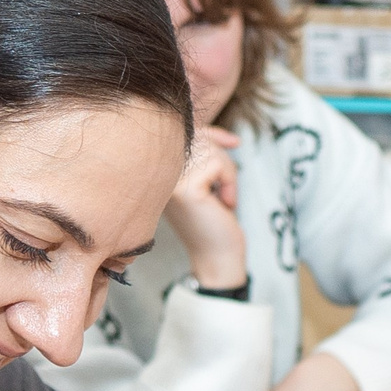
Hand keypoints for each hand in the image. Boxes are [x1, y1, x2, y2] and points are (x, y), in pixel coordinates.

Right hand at [164, 127, 246, 289]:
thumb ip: (207, 156)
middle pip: (198, 138)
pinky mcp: (185, 190)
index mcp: (159, 172)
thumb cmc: (215, 221)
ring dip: (229, 173)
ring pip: (210, 150)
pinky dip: (230, 181)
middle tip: (226, 188)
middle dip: (222, 158)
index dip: (210, 134)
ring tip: (224, 198)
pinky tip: (225, 202)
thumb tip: (230, 137)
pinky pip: (217, 165)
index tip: (234, 143)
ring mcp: (168, 182)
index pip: (181, 135)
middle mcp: (157, 175)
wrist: (218, 256)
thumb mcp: (208, 181)